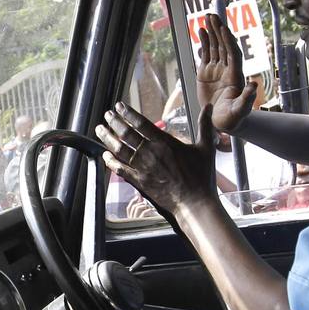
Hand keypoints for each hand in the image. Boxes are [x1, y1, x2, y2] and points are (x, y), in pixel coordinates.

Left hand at [96, 101, 215, 216]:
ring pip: (119, 150)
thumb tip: (209, 107)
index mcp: (164, 142)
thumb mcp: (206, 147)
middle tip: (107, 114)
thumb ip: (205, 125)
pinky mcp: (139, 182)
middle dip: (114, 122)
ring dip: (107, 138)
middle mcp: (150, 153)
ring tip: (100, 129)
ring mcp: (142, 168)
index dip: (128, 113)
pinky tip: (104, 155)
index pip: (141, 123)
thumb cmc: (201, 177)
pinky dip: (110, 162)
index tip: (119, 106)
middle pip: (126, 134)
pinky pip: (120, 170)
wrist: (194, 202)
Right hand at [197, 13, 259, 132]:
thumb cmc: (232, 118)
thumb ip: (247, 98)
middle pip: (224, 45)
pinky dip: (203, 42)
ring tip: (206, 17)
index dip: (228, 41)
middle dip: (218, 30)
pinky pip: (205, 54)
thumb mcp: (239, 110)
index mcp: (235, 75)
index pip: (233, 53)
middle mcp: (227, 68)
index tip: (222, 29)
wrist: (221, 122)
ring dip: (211, 32)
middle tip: (212, 15)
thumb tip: (254, 84)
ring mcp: (216, 69)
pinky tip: (200, 31)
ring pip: (214, 46)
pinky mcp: (206, 73)